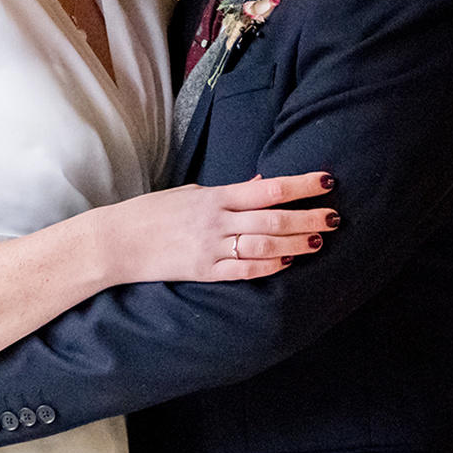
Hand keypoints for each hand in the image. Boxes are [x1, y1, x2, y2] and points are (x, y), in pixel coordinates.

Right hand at [97, 172, 338, 283]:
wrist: (117, 242)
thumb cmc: (154, 212)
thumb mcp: (192, 193)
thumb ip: (230, 192)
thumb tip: (264, 183)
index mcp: (215, 196)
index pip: (269, 188)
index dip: (302, 184)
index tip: (327, 180)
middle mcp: (217, 221)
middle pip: (273, 218)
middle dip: (308, 217)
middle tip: (335, 216)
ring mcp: (211, 249)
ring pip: (264, 245)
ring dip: (295, 243)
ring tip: (320, 240)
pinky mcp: (204, 272)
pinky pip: (243, 271)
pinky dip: (268, 266)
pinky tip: (287, 261)